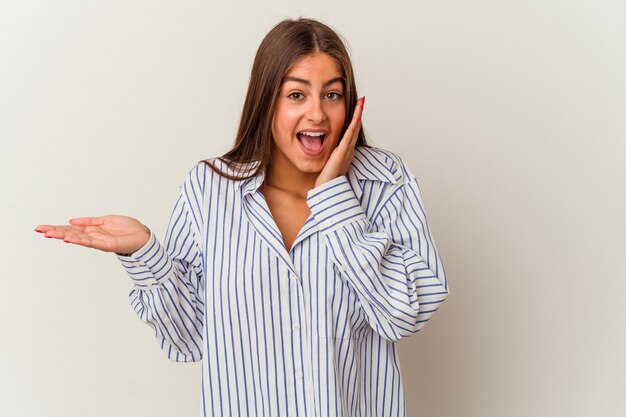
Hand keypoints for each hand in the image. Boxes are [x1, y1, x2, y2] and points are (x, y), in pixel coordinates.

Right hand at [35, 215, 150, 254]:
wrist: (143, 236)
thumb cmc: (127, 229)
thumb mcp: (106, 220)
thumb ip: (89, 221)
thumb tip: (71, 221)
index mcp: (91, 230)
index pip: (70, 229)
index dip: (56, 228)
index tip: (41, 228)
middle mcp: (93, 236)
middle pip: (70, 233)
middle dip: (54, 232)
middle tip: (39, 230)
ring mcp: (98, 241)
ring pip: (77, 238)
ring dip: (63, 236)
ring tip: (49, 234)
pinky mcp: (107, 244)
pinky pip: (91, 242)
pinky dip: (80, 240)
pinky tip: (69, 238)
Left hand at [314, 96, 364, 187]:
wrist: (327, 190)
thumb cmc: (327, 179)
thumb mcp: (330, 162)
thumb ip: (331, 154)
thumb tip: (327, 148)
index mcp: (345, 151)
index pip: (351, 131)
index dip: (355, 119)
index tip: (357, 107)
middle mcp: (348, 149)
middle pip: (355, 128)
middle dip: (359, 114)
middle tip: (363, 101)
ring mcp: (346, 151)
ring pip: (354, 130)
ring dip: (358, 116)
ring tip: (362, 103)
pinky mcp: (342, 154)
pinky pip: (348, 138)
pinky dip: (353, 127)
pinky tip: (356, 118)